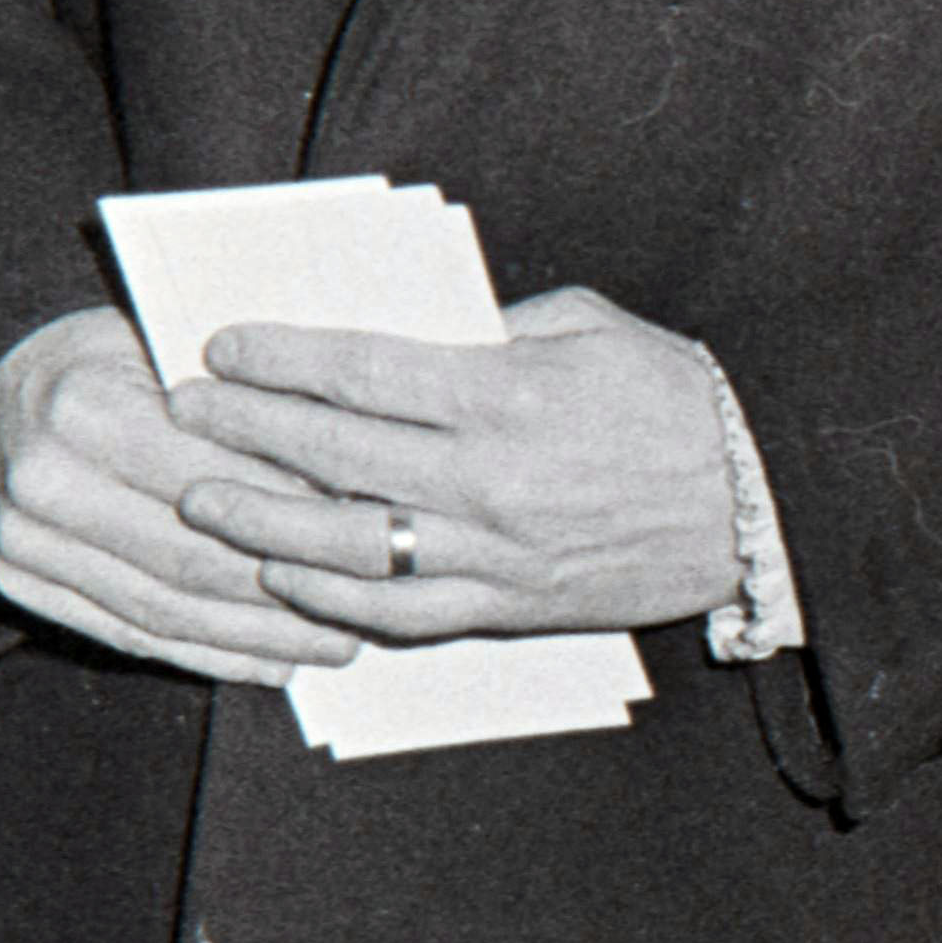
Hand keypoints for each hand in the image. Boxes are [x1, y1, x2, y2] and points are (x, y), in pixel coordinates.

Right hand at [0, 307, 365, 679]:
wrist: (2, 389)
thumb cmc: (113, 359)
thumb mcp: (174, 352)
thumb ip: (241, 414)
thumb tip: (345, 489)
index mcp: (85, 409)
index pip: (213, 481)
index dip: (296, 515)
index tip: (367, 535)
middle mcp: (43, 480)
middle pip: (190, 560)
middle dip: (287, 595)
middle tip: (365, 609)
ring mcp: (22, 541)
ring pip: (164, 610)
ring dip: (257, 640)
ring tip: (332, 647)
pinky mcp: (18, 586)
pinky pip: (128, 635)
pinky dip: (206, 656)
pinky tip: (270, 666)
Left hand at [160, 284, 742, 633]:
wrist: (758, 508)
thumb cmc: (678, 402)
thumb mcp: (589, 328)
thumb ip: (492, 329)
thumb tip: (408, 335)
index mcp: (505, 396)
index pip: (363, 372)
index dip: (281, 358)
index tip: (223, 347)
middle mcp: (488, 481)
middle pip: (335, 453)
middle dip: (246, 429)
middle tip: (183, 411)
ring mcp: (494, 553)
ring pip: (349, 546)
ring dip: (264, 524)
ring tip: (204, 502)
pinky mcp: (509, 609)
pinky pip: (402, 615)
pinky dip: (334, 603)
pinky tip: (286, 583)